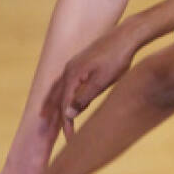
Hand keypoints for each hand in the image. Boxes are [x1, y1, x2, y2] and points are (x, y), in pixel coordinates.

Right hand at [41, 22, 138, 139]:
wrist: (127, 35)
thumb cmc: (118, 59)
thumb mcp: (103, 81)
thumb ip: (85, 97)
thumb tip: (67, 113)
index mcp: (72, 75)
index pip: (65, 104)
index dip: (66, 123)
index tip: (70, 138)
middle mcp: (69, 69)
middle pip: (56, 95)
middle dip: (52, 113)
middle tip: (46, 130)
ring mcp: (75, 64)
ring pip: (58, 87)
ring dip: (52, 101)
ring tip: (46, 114)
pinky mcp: (82, 61)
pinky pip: (66, 81)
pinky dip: (61, 91)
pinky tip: (66, 94)